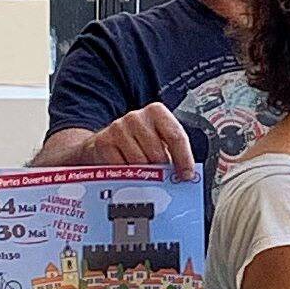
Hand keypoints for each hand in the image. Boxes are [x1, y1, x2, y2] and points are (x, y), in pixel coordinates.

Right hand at [54, 104, 197, 176]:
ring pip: (140, 162)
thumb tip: (185, 176)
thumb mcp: (157, 141)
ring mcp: (118, 127)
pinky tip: (126, 171)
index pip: (176, 136)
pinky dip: (127, 174)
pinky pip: (122, 168)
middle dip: (161, 169)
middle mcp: (136, 116)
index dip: (184, 159)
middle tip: (159, 176)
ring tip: (141, 172)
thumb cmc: (136, 144)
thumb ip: (172, 153)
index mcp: (156, 112)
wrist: (103, 143)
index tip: (186, 175)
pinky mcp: (104, 142)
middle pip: (158, 152)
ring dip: (143, 173)